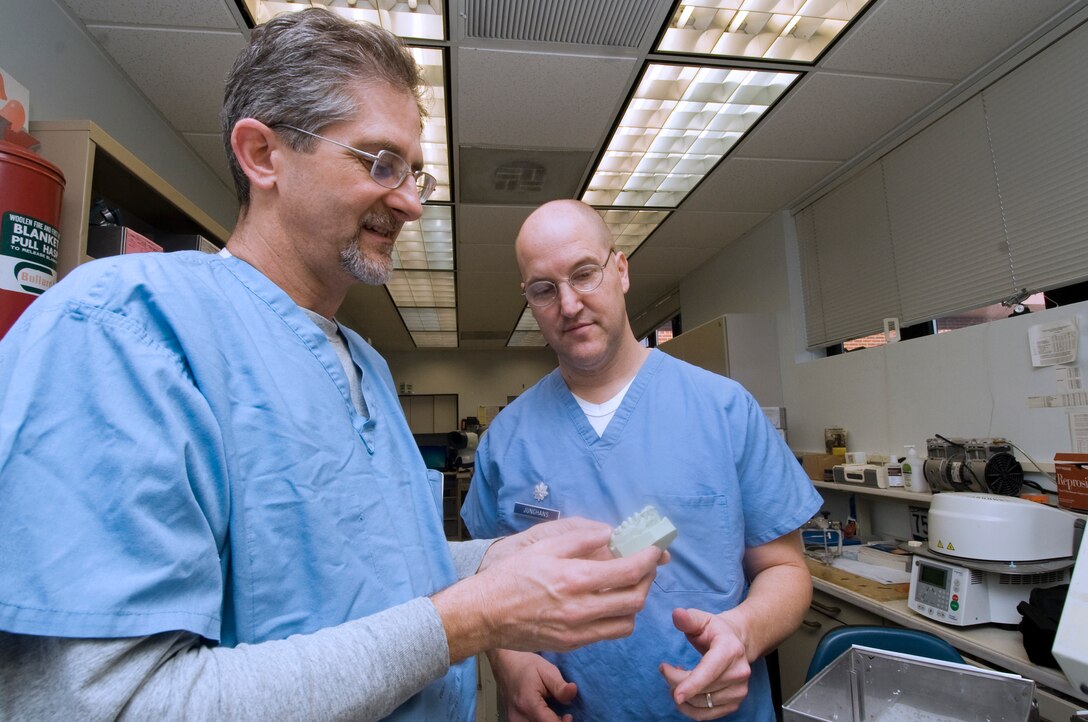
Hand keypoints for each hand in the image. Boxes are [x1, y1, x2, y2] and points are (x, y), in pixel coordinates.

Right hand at [433, 517, 664, 661]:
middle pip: (636, 599)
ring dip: (636, 602)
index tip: (656, 550)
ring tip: (630, 585)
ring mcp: (578, 631)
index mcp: (575, 578)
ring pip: (627, 622)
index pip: (629, 572)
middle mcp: (581, 608)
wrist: (484, 614)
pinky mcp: (572, 644)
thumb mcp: (543, 546)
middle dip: (648, 579)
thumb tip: (610, 534)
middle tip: (647, 565)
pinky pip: (608, 633)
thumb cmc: (510, 576)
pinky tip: (609, 603)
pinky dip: (618, 618)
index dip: (650, 559)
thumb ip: (580, 538)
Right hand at [489, 649, 575, 721]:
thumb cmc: (527, 665)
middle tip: (564, 715)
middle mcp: (518, 717)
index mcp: (528, 704)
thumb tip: (573, 692)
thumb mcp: (547, 670)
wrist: (505, 664)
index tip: (569, 715)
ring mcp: (513, 721)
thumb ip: (559, 686)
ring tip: (553, 714)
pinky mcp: (512, 721)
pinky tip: (544, 716)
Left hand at [659, 608, 751, 719]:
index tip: (676, 694)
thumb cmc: (715, 630)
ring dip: (682, 696)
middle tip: (665, 669)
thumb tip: (677, 614)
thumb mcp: (702, 619)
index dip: (692, 684)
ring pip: (701, 704)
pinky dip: (689, 708)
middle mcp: (739, 672)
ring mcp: (739, 690)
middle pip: (702, 689)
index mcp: (730, 649)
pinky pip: (705, 715)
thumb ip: (688, 619)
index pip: (710, 671)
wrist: (737, 642)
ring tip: (676, 678)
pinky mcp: (735, 703)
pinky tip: (685, 691)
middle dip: (676, 682)